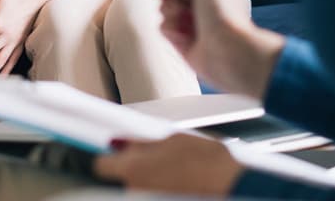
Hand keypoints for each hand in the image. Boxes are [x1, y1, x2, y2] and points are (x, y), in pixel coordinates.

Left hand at [93, 134, 243, 194]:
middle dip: (134, 167)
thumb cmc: (209, 163)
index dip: (109, 155)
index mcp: (133, 169)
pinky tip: (181, 183)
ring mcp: (146, 200)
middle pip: (122, 177)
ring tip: (176, 172)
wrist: (233, 186)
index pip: (101, 164)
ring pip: (139, 187)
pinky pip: (152, 194)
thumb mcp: (173, 139)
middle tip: (159, 158)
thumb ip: (140, 142)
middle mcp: (134, 190)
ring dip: (150, 179)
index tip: (116, 151)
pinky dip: (161, 189)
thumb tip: (121, 142)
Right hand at [157, 0, 284, 97]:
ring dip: (170, 9)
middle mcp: (202, 4)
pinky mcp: (181, 41)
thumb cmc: (222, 9)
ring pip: (165, 7)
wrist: (225, 49)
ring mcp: (191, 22)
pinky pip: (164, 26)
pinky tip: (184, 35)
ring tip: (184, 17)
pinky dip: (171, 28)